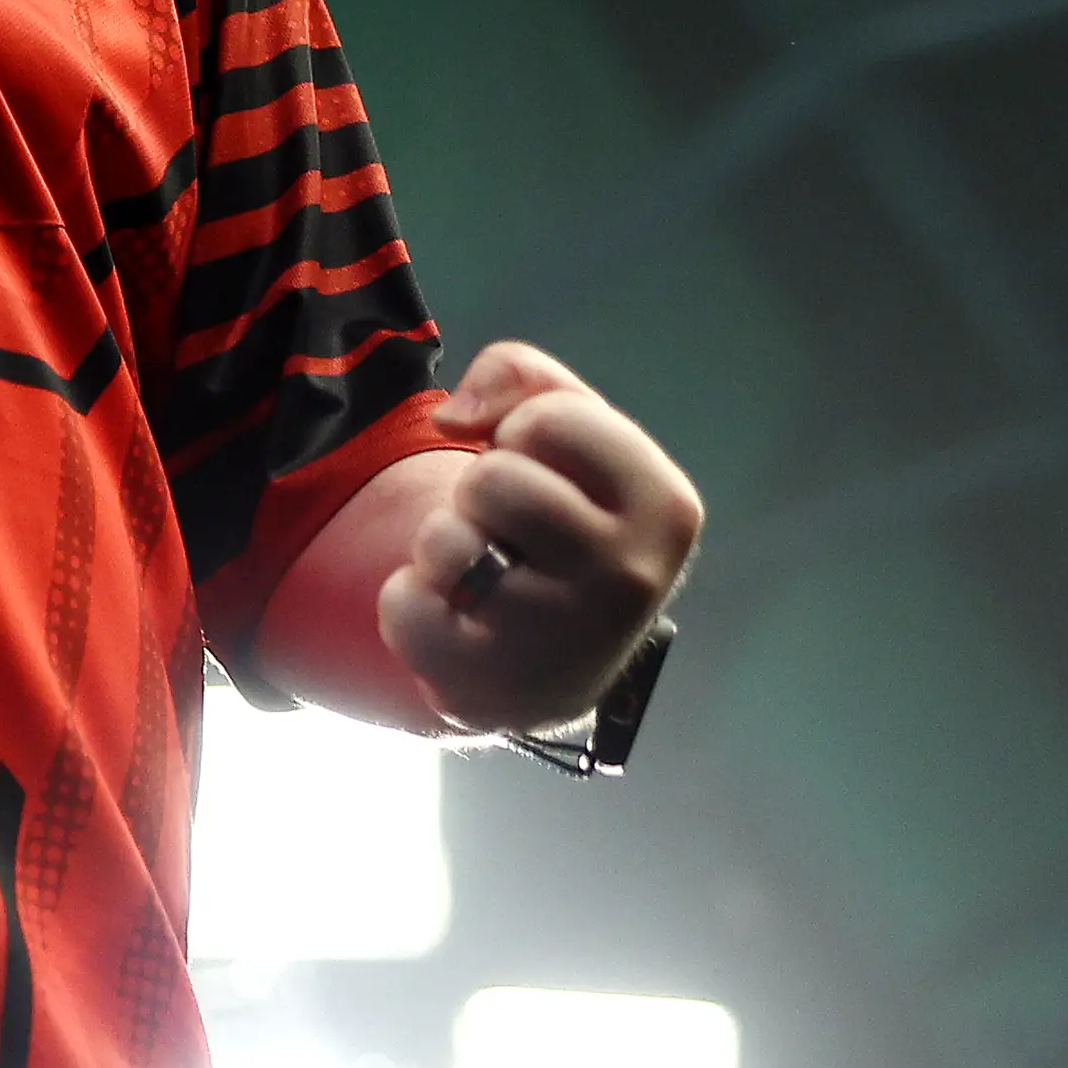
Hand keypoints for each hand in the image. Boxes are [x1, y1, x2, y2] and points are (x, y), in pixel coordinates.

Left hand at [376, 341, 701, 733]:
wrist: (560, 660)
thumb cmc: (566, 520)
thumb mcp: (571, 432)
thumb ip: (521, 378)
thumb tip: (455, 418)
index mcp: (664, 506)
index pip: (548, 419)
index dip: (522, 432)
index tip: (544, 471)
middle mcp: (630, 580)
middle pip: (492, 480)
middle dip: (480, 493)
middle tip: (509, 531)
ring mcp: (564, 642)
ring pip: (446, 542)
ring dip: (443, 546)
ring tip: (484, 574)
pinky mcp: (496, 689)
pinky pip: (403, 607)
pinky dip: (407, 603)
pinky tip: (455, 618)